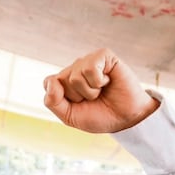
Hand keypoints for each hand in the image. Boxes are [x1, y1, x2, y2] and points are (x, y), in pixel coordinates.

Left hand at [42, 48, 158, 133]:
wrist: (126, 119)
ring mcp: (89, 60)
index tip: (78, 104)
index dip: (62, 99)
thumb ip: (52, 102)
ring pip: (75, 76)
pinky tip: (108, 81)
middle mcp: (75, 68)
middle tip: (93, 98)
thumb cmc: (99, 115)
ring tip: (101, 91)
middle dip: (77, 97)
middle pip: (61, 80)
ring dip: (90, 91)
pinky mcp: (103, 55)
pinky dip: (98, 82)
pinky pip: (90, 68)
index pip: (49, 83)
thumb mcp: (69, 116)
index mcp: (64, 81)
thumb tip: (51, 81)